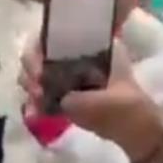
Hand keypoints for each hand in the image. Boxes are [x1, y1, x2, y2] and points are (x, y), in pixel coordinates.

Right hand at [20, 38, 162, 162]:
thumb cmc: (124, 108)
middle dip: (31, 70)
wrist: (133, 129)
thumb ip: (75, 97)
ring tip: (35, 102)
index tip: (39, 70)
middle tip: (36, 89)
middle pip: (39, 51)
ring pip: (35, 70)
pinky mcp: (60, 88)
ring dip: (30, 86)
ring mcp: (66, 70)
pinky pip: (38, 89)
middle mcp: (74, 52)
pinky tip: (32, 114)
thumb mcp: (104, 101)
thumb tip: (46, 95)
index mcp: (90, 43)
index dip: (39, 48)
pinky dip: (33, 101)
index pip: (54, 33)